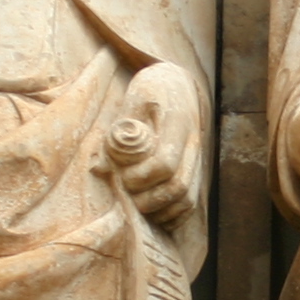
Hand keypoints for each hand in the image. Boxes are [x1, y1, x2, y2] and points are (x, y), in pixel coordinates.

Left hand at [107, 64, 202, 224]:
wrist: (178, 84)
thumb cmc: (150, 91)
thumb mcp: (132, 102)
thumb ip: (118, 133)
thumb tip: (101, 167)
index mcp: (177, 123)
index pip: (165, 162)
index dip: (141, 178)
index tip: (124, 177)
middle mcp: (193, 143)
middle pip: (178, 186)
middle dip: (149, 200)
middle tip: (129, 197)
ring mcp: (197, 158)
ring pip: (187, 198)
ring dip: (161, 211)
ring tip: (139, 207)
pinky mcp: (196, 169)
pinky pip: (191, 201)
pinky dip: (174, 214)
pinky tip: (155, 213)